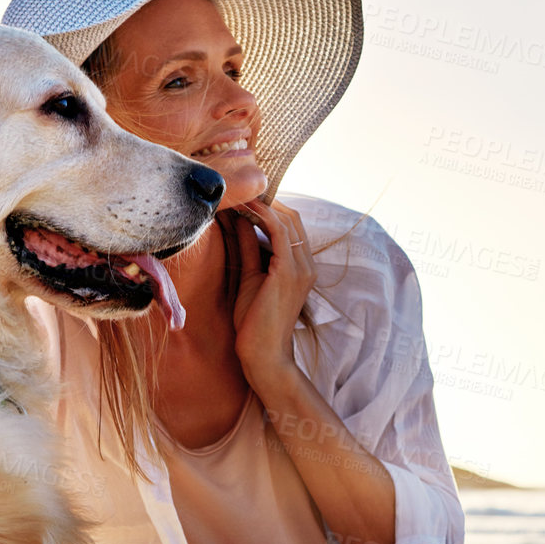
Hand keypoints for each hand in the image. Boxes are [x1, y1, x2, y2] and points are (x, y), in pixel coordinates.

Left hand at [228, 199, 315, 393]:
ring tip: (237, 191)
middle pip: (291, 217)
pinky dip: (262, 215)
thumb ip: (248, 247)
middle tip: (238, 188)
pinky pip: (279, 232)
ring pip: (287, 220)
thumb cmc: (254, 323)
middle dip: (266, 199)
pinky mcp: (289, 272)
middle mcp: (307, 265)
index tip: (243, 194)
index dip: (269, 206)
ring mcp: (301, 268)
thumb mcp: (249, 275)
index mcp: (301, 267)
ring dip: (261, 203)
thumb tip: (239, 219)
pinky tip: (244, 206)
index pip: (290, 225)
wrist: (262, 355)